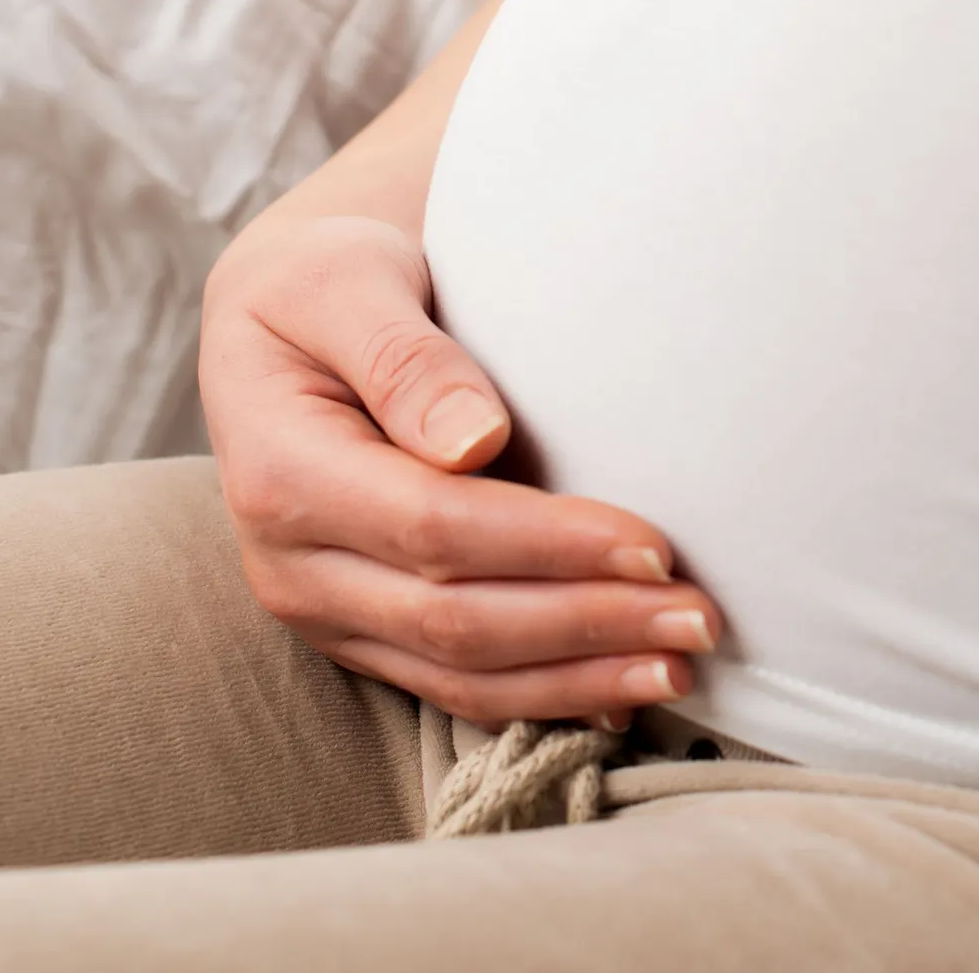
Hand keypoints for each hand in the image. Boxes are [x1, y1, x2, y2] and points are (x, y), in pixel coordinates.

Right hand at [200, 213, 720, 724]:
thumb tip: (475, 442)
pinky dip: (541, 698)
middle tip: (700, 617)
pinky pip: (450, 687)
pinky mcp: (357, 633)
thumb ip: (405, 357)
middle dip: (588, 625)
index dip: (549, 546)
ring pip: (458, 673)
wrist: (278, 322)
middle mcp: (290, 563)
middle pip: (456, 619)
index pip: (435, 527)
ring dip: (578, 678)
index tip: (653, 545)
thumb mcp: (345, 281)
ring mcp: (320, 610)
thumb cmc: (323, 282)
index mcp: (283, 471)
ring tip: (681, 666)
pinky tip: (619, 697)